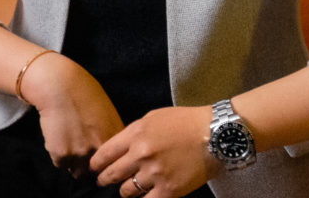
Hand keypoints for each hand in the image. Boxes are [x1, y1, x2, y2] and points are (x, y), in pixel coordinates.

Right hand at [19, 54, 124, 178]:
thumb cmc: (83, 94)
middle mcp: (100, 150)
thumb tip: (112, 151)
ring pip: (78, 173)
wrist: (60, 85)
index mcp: (115, 141)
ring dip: (74, 165)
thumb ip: (111, 134)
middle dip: (91, 168)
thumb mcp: (108, 114)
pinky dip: (59, 156)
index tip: (100, 163)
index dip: (107, 166)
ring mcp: (81, 154)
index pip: (114, 166)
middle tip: (82, 155)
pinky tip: (58, 138)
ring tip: (69, 146)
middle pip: (97, 173)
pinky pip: (60, 164)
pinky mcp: (62, 155)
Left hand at [89, 105, 217, 197]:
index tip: (94, 168)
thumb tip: (118, 149)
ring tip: (127, 190)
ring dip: (125, 191)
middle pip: (112, 174)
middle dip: (105, 180)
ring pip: (127, 191)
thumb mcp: (153, 118)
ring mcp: (155, 174)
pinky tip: (145, 197)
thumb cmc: (185, 122)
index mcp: (136, 134)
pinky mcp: (170, 190)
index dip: (96, 164)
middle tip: (103, 182)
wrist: (215, 134)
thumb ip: (133, 133)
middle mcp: (141, 154)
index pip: (105, 153)